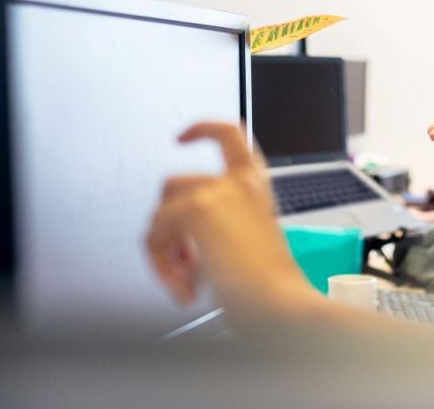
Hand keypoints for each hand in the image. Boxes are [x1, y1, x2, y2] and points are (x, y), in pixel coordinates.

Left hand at [145, 122, 312, 317]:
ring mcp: (216, 192)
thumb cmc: (271, 289)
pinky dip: (161, 265)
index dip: (202, 128)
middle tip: (185, 264)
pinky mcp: (196, 209)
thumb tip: (177, 243)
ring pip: (159, 213)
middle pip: (174, 184)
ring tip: (186, 281)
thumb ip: (215, 230)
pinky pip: (154, 234)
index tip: (182, 137)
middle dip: (168, 227)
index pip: (230, 134)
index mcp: (257, 188)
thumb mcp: (246, 246)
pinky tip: (186, 287)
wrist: (279, 304)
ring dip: (164, 251)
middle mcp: (239, 182)